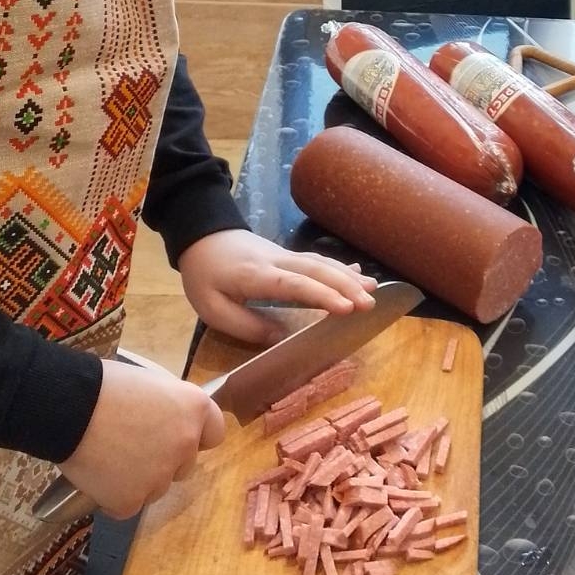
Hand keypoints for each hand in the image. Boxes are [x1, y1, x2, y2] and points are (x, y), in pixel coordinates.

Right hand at [60, 358, 224, 519]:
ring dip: (140, 479)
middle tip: (134, 446)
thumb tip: (173, 420)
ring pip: (157, 487)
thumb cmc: (108, 385)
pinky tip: (98, 475)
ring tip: (110, 458)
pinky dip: (115, 496)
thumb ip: (173, 406)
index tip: (176, 435)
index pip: (215, 433)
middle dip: (166, 460)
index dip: (196, 434)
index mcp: (195, 409)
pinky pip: (128, 504)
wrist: (70, 407)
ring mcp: (160, 476)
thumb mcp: (153, 382)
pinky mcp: (131, 501)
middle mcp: (186, 444)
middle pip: (185, 464)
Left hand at [177, 229, 377, 345]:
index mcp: (257, 276)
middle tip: (369, 304)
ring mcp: (285, 255)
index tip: (346, 308)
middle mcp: (278, 261)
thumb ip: (246, 324)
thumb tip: (280, 339)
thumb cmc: (204, 275)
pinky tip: (356, 272)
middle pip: (317, 270)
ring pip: (321, 263)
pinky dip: (339, 266)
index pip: (295, 285)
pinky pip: (317, 260)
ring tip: (373, 290)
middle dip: (346, 286)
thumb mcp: (213, 308)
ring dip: (348, 276)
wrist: (202, 235)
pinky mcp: (288, 255)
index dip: (322, 296)